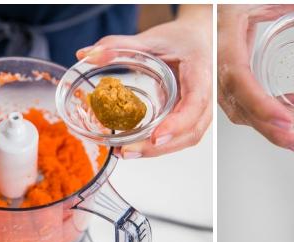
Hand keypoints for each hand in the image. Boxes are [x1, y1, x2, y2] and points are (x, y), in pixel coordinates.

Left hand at [76, 5, 212, 158]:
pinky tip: (137, 146)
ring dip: (159, 150)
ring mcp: (201, 109)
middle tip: (129, 150)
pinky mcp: (190, 117)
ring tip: (127, 152)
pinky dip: (160, 145)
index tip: (156, 136)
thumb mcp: (149, 38)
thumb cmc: (180, 39)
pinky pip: (181, 136)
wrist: (196, 39)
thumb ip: (118, 45)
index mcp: (200, 72)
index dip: (178, 123)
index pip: (196, 103)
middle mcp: (206, 95)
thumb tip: (87, 55)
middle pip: (192, 130)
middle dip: (162, 147)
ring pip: (188, 137)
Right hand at [217, 5, 293, 155]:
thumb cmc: (236, 1)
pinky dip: (264, 116)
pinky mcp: (225, 79)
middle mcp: (219, 62)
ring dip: (269, 129)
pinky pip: (240, 106)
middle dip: (271, 130)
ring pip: (239, 112)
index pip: (239, 79)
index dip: (260, 103)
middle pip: (240, 106)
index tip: (285, 118)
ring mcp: (218, 74)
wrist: (212, 3)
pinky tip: (288, 113)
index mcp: (227, 40)